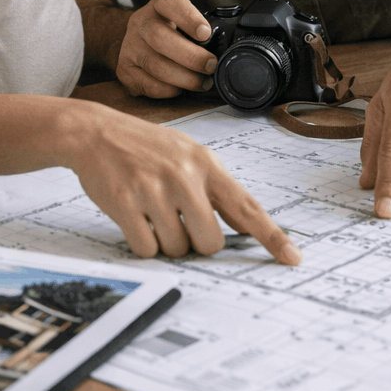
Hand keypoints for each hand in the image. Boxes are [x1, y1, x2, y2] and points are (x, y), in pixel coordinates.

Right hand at [71, 104, 300, 263]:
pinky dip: (144, 243)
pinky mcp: (126, 204)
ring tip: (154, 213)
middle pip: (210, 242)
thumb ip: (217, 189)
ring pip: (177, 248)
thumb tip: (245, 226)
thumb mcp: (189, 156)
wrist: (97, 132)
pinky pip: (147, 249)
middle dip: (197, 243)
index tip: (293, 257)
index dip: (272, 236)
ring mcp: (154, 190)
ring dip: (167, 242)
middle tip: (180, 222)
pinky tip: (137, 218)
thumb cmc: (148, 147)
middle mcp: (185, 177)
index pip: (248, 207)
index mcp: (207, 165)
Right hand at [116, 0, 217, 98]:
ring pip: (155, 65)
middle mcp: (140, 23)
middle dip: (191, 56)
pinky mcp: (124, 70)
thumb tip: (228, 49)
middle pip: (160, 37)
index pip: (169, 2)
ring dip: (184, 78)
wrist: (137, 43)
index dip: (189, 18)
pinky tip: (180, 88)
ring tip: (202, 82)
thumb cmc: (172, 33)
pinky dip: (169, 90)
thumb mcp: (184, 21)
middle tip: (210, 65)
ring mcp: (130, 47)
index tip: (206, 33)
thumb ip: (201, 30)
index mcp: (159, 6)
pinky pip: (148, 84)